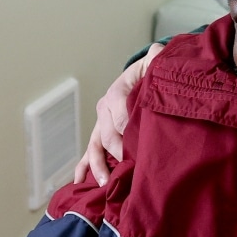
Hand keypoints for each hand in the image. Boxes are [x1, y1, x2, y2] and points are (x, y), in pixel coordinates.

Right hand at [73, 43, 164, 185]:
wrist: (140, 77)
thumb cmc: (147, 73)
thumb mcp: (153, 65)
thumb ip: (156, 60)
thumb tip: (157, 53)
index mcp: (116, 92)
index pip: (120, 114)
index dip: (129, 131)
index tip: (140, 147)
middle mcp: (105, 109)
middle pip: (108, 134)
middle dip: (117, 152)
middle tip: (131, 169)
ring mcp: (101, 124)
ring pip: (95, 146)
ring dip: (98, 166)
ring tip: (104, 183)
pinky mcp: (100, 135)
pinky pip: (89, 153)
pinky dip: (83, 168)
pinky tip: (80, 183)